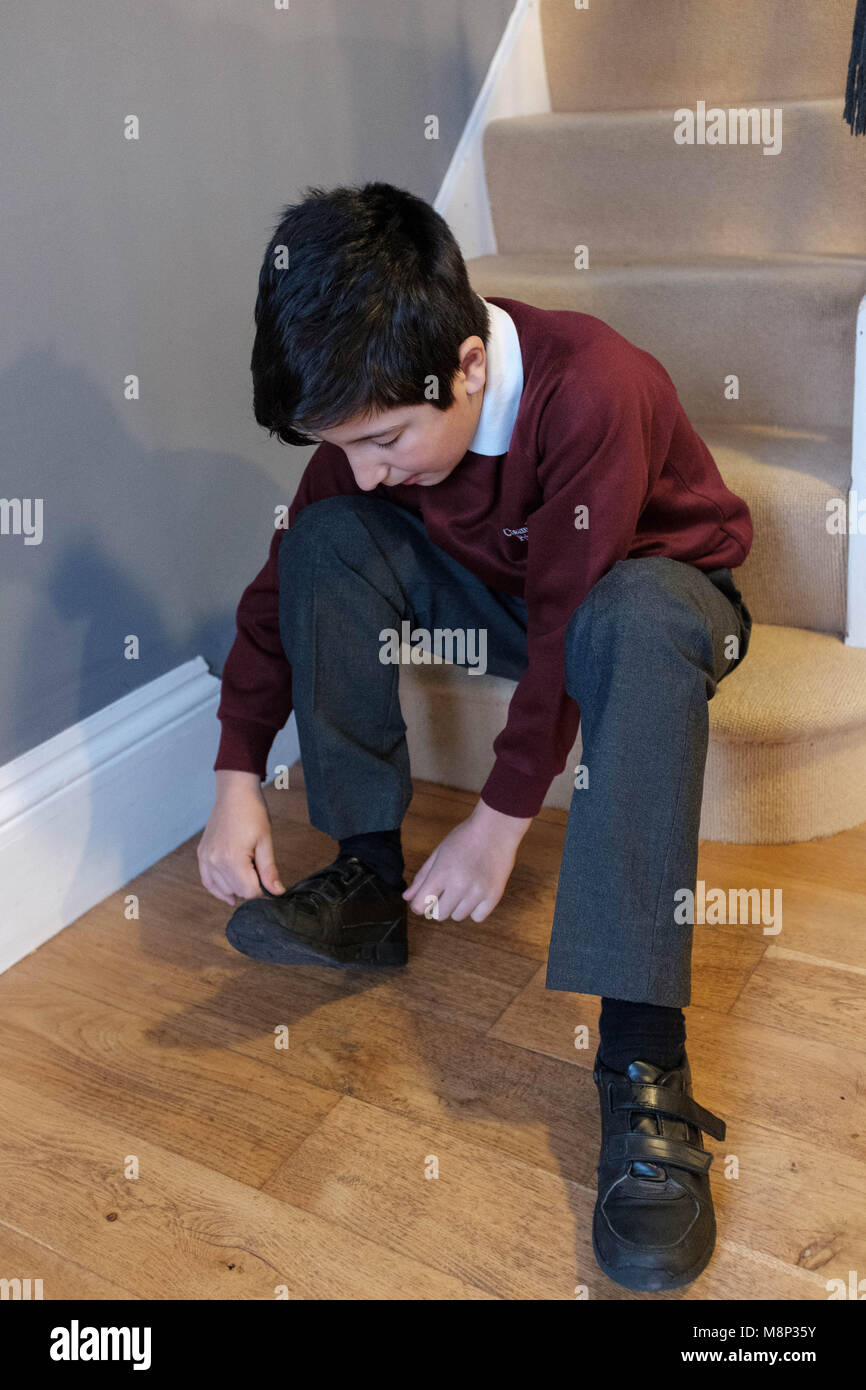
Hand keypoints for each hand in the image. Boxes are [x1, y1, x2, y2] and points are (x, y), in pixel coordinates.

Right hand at [197, 770, 284, 905]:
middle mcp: (215, 862)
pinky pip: (207, 881)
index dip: (263, 891)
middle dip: (251, 888)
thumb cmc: (252, 813)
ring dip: (236, 888)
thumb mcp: (266, 842)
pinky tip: (229, 894)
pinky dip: (218, 889)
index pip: (250, 892)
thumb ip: (269, 871)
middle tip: (261, 873)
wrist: (234, 793)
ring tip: (248, 875)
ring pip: (222, 889)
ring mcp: (206, 858)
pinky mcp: (202, 855)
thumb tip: (276, 892)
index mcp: (232, 859)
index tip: (271, 885)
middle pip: (237, 891)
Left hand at [402, 798, 531, 923]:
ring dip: (457, 906)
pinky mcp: (494, 896)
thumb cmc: (465, 837)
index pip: (420, 906)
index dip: (419, 904)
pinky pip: (477, 917)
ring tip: (465, 886)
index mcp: (441, 873)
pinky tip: (477, 892)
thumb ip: (422, 877)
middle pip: (439, 915)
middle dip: (439, 904)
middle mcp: (459, 886)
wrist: (496, 829)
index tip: (424, 899)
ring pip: (458, 917)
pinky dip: (475, 909)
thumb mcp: (438, 853)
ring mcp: (478, 892)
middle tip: (447, 888)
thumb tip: (407, 897)